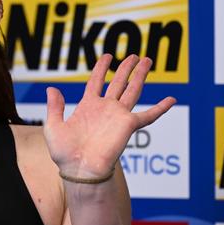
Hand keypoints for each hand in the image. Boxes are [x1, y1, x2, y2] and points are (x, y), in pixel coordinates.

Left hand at [44, 54, 175, 177]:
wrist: (79, 169)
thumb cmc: (65, 153)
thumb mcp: (53, 126)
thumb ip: (54, 107)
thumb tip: (51, 88)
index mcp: (87, 107)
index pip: (96, 81)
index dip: (101, 68)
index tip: (107, 56)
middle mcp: (105, 109)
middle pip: (118, 82)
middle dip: (126, 68)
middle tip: (135, 55)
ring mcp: (118, 116)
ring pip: (132, 90)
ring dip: (140, 75)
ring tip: (148, 60)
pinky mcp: (128, 126)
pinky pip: (148, 115)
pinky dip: (161, 108)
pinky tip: (171, 99)